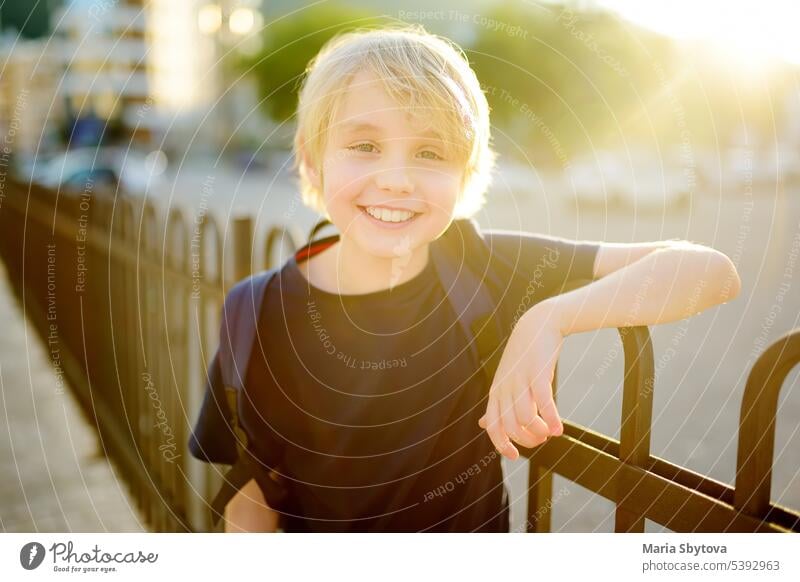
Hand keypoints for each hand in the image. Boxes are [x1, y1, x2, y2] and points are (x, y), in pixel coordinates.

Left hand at [478, 301, 564, 459]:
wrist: (538, 325)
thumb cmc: (523, 356)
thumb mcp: (504, 381)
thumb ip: (496, 404)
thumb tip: (482, 424)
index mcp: (496, 392)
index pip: (492, 426)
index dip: (501, 445)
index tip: (515, 456)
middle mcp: (505, 388)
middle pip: (510, 426)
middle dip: (526, 440)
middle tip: (541, 438)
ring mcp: (520, 381)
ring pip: (525, 418)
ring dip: (539, 432)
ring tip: (550, 433)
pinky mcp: (538, 373)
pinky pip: (543, 402)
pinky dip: (551, 420)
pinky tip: (559, 429)